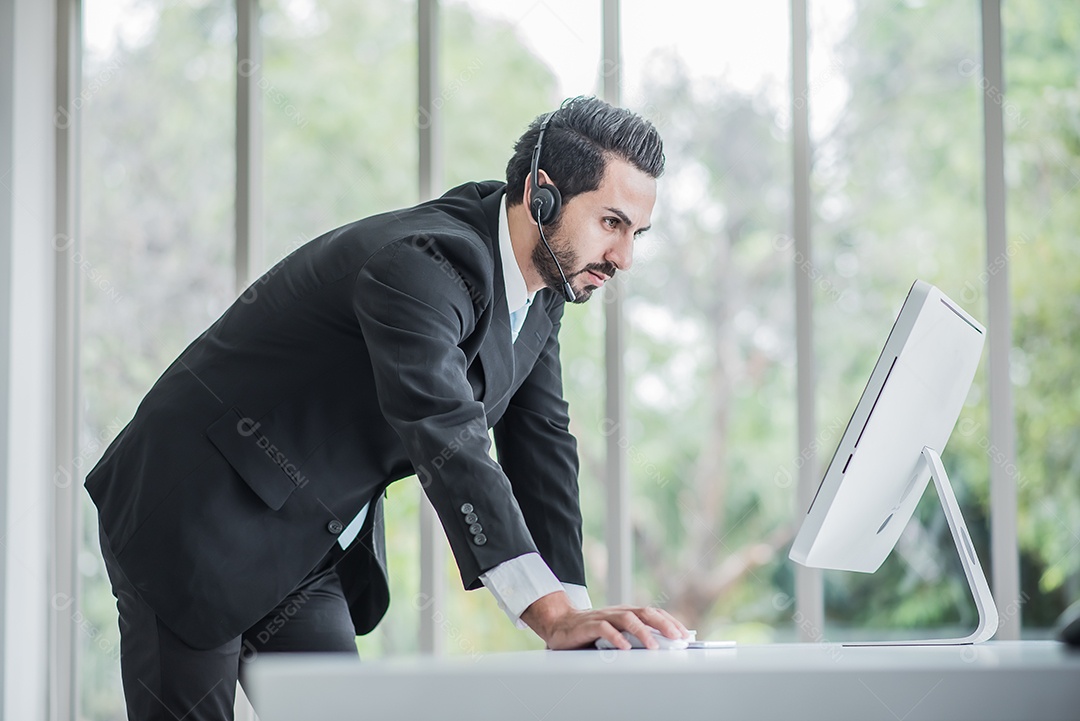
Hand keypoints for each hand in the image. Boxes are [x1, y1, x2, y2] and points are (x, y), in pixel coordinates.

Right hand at [520, 591, 690, 649]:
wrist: (559, 624)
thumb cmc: (589, 632)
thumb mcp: (616, 633)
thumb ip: (633, 637)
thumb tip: (661, 647)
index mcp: (626, 613)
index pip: (653, 613)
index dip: (670, 622)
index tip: (684, 635)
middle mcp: (617, 612)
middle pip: (645, 612)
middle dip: (663, 624)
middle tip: (677, 638)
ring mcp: (603, 617)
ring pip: (627, 619)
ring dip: (643, 632)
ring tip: (653, 646)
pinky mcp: (588, 625)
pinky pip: (603, 628)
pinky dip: (615, 637)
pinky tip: (624, 647)